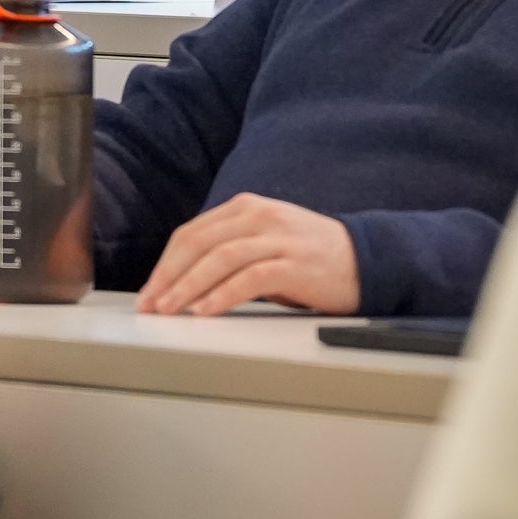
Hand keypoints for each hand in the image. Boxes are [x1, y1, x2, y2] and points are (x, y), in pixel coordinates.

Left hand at [137, 194, 359, 316]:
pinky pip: (250, 278)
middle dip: (169, 276)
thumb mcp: (264, 241)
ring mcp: (278, 238)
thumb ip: (228, 250)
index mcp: (245, 208)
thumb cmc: (309, 256)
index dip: (165, 263)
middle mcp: (258, 216)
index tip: (150, 291)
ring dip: (188, 286)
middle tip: (151, 304)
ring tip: (170, 309)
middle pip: (199, 244)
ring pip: (219, 259)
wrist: (367, 259)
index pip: (191, 233)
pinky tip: (206, 310)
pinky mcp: (296, 263)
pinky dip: (223, 295)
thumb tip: (182, 281)